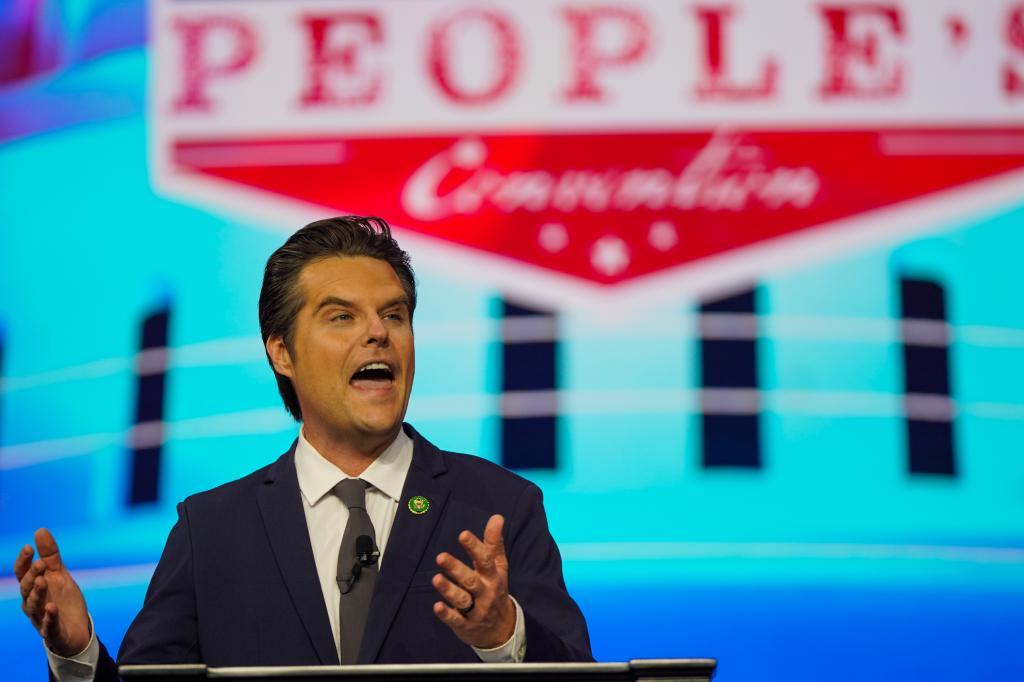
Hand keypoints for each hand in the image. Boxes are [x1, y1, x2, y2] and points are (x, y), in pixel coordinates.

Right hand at [13, 528, 90, 656]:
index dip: (24, 561)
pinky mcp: (52, 632)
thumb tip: (39, 529)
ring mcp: (41, 618)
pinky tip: (52, 608)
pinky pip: (48, 626)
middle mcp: (32, 603)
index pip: (22, 574)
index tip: (28, 547)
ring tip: (42, 581)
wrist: (76, 628)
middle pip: (26, 589)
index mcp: (32, 588)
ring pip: (33, 606)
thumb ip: (50, 555)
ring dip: (37, 594)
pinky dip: (49, 617)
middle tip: (40, 563)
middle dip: (32, 576)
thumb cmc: (63, 599)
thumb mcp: (59, 574)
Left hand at [432, 514, 515, 649]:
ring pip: (462, 599)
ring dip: (449, 590)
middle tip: (441, 557)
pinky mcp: (465, 625)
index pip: (485, 560)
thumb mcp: (499, 568)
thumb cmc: (496, 590)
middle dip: (456, 569)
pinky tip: (437, 607)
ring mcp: (476, 610)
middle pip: (471, 580)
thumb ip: (494, 543)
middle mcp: (485, 593)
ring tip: (436, 578)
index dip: (474, 547)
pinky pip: (456, 620)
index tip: (463, 535)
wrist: (502, 629)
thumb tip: (497, 517)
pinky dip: (447, 614)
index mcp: (493, 577)